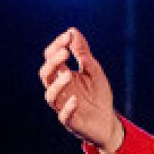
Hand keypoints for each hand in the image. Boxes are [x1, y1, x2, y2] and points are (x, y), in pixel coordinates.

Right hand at [38, 28, 122, 153]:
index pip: (51, 58)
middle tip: (65, 53)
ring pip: (50, 95)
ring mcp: (63, 105)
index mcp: (62, 75)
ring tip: (69, 74)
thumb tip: (72, 31)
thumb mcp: (93, 71)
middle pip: (46, 75)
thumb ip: (83, 53)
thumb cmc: (98, 95)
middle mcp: (59, 90)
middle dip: (53, 63)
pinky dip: (68, 108)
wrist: (108, 122)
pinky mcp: (71, 121)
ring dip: (58, 84)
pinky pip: (64, 116)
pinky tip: (76, 100)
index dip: (57, 46)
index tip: (68, 36)